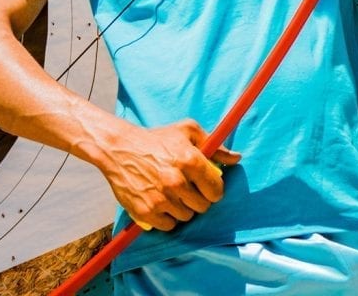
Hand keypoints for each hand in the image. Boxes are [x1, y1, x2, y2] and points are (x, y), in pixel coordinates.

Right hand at [98, 118, 240, 231]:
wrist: (120, 149)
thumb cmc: (158, 139)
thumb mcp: (189, 132)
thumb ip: (215, 147)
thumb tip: (237, 158)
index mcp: (191, 160)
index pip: (216, 190)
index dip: (215, 190)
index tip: (209, 187)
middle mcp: (177, 181)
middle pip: (203, 206)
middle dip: (200, 199)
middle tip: (190, 190)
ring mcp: (161, 199)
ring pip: (186, 216)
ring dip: (184, 208)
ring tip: (175, 194)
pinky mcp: (145, 212)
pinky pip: (168, 226)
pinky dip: (168, 218)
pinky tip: (164, 204)